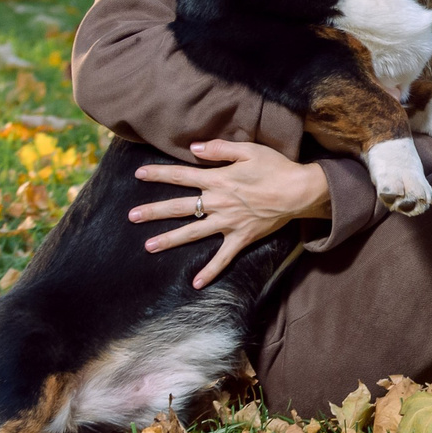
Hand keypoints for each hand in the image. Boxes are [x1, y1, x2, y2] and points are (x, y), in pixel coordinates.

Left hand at [132, 141, 330, 289]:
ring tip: (148, 247)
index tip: (139, 175)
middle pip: (180, 207)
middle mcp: (218, 202)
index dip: (160, 174)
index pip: (182, 175)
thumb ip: (219, 148)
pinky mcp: (241, 237)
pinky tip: (196, 284)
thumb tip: (193, 147)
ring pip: (193, 233)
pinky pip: (224, 258)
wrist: (299, 191)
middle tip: (131, 216)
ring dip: (170, 240)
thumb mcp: (248, 150)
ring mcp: (229, 222)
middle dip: (154, 211)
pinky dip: (211, 271)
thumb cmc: (276, 167)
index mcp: (218, 179)